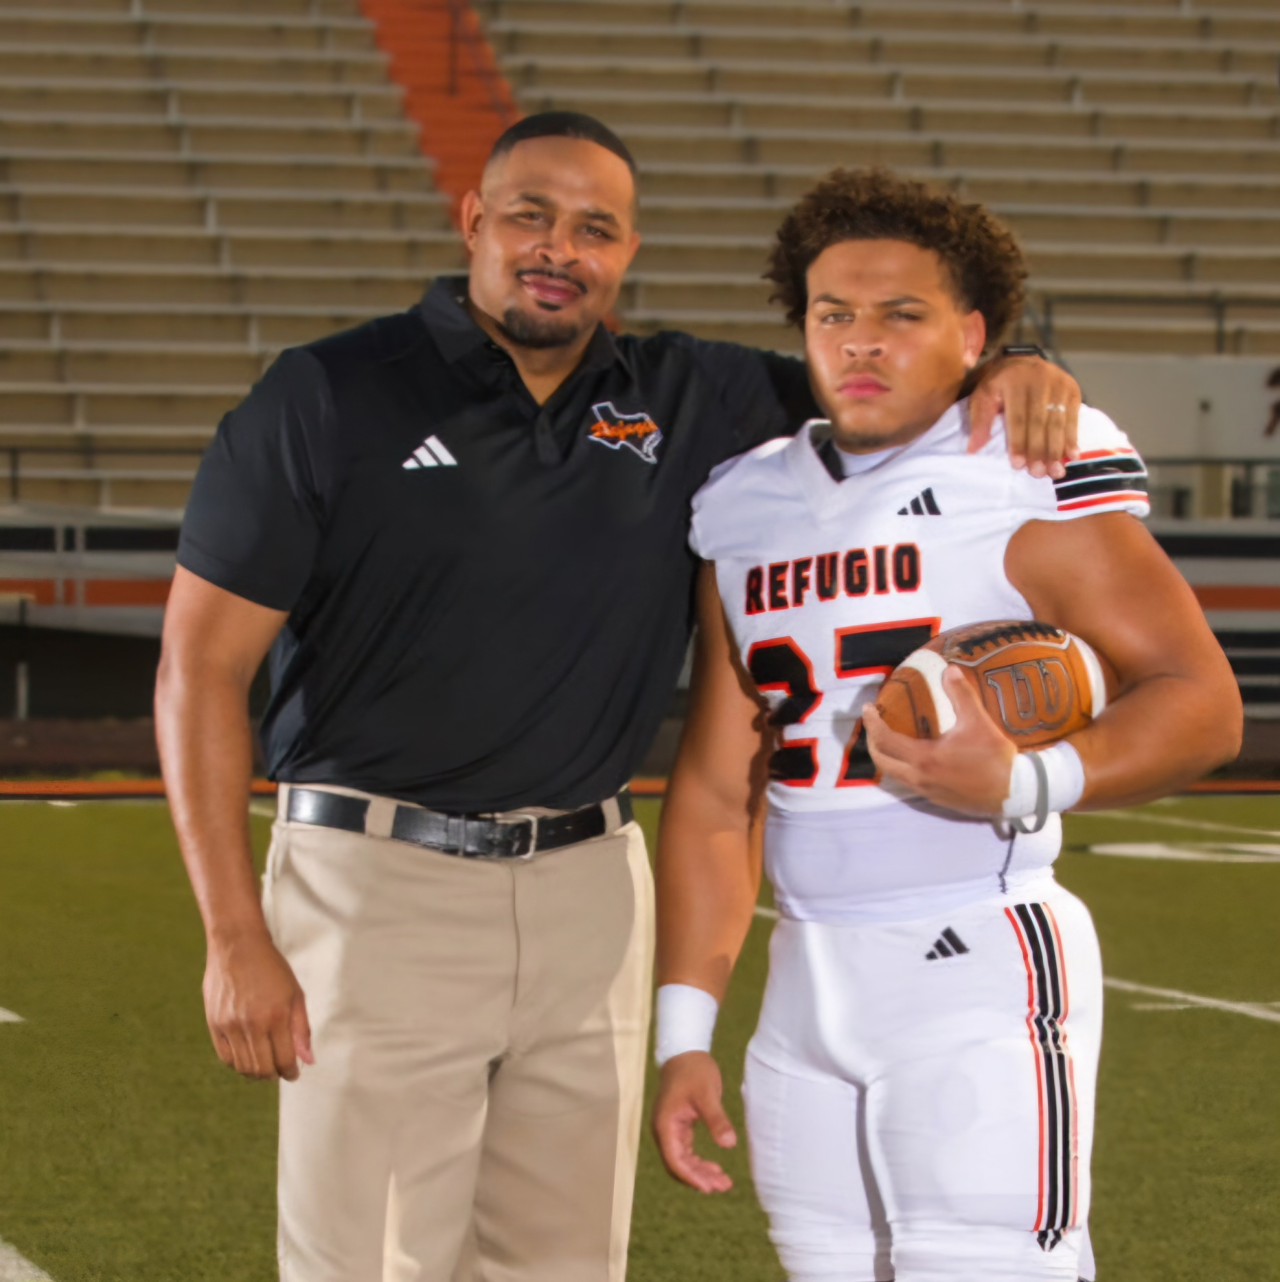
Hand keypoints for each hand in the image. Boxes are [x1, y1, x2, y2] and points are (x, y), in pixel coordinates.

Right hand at [203, 928, 313, 1081]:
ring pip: (243, 1067)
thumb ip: (301, 1029)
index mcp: (276, 1016)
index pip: (284, 1061)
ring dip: (256, 1073)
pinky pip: (226, 1057)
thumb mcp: (295, 994)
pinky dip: (238, 1064)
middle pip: (262, 1069)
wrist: (237, 945)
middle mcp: (252, 1024)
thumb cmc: (272, 968)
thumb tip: (308, 1061)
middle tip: (280, 1070)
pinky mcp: (214, 1024)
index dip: (291, 1072)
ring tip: (265, 1066)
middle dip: (274, 1074)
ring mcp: (230, 1025)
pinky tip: (247, 1056)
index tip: (294, 1073)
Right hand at [651, 1051, 736, 1193]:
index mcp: (665, 1124)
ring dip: (700, 1172)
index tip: (709, 1187)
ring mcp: (669, 1128)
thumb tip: (729, 1144)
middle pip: (677, 1164)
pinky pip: (685, 1151)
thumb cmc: (694, 1070)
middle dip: (698, 1178)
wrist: (685, 1051)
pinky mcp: (677, 1125)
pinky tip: (715, 1167)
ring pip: (682, 1160)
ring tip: (723, 1182)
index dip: (691, 1176)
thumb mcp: (707, 1094)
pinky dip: (698, 1161)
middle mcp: (663, 1129)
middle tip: (723, 1186)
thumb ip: (717, 1119)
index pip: (674, 1159)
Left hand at [863, 666, 1015, 817]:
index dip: (872, 723)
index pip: (885, 739)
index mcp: (924, 758)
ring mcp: (927, 791)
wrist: (1015, 793)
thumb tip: (949, 669)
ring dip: (886, 757)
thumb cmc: (994, 757)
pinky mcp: (937, 799)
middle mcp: (919, 777)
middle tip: (874, 725)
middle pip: (882, 761)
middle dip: (873, 742)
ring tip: (890, 740)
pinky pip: (909, 783)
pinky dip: (902, 768)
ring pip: (894, 775)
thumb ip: (961, 695)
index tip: (868, 708)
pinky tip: (914, 758)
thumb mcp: (978, 722)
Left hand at [967, 355, 1080, 479]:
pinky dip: (1072, 438)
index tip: (1018, 465)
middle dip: (1039, 450)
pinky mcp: (1073, 389)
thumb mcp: (983, 396)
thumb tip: (972, 450)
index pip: (1017, 418)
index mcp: (1013, 381)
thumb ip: (979, 422)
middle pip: (1039, 422)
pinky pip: (1073, 417)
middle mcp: (1039, 379)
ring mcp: (1059, 383)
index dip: (1018, 443)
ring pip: (1057, 421)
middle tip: (1038, 473)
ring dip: (1057, 449)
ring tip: (1055, 471)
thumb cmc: (999, 385)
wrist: (1023, 362)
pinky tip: (1072, 455)